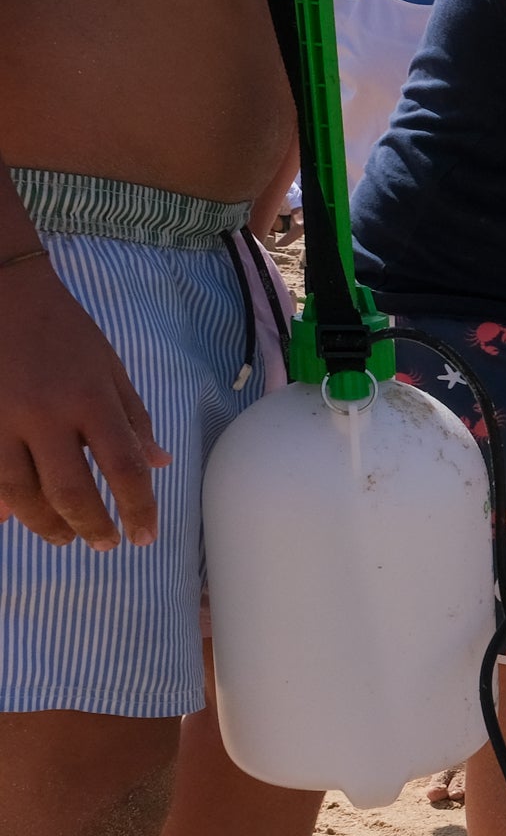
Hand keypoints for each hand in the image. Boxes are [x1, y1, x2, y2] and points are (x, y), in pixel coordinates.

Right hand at [0, 263, 168, 547]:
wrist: (2, 291)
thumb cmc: (63, 330)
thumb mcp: (109, 367)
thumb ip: (133, 417)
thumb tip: (159, 463)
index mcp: (91, 400)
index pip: (124, 469)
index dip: (138, 509)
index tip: (144, 536)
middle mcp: (46, 415)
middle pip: (70, 491)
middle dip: (90, 526)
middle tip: (105, 544)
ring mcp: (2, 418)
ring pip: (20, 492)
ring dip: (44, 524)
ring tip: (63, 537)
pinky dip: (0, 503)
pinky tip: (11, 518)